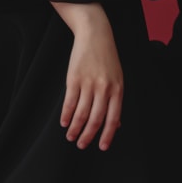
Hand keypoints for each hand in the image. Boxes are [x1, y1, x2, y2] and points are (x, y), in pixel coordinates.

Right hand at [60, 23, 123, 151]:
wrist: (95, 35)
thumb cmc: (107, 59)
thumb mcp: (117, 78)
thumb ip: (115, 101)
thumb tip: (116, 125)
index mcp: (117, 89)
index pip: (113, 118)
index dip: (107, 135)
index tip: (102, 147)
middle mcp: (104, 88)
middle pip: (96, 119)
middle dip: (88, 135)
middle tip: (81, 145)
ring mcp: (88, 83)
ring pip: (81, 113)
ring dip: (75, 128)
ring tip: (70, 137)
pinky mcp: (74, 78)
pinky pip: (70, 101)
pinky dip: (66, 114)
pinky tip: (64, 122)